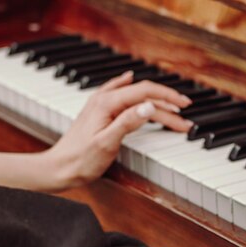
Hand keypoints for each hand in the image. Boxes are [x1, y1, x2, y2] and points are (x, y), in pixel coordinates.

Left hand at [45, 71, 192, 188]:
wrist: (59, 168)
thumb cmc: (81, 159)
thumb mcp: (107, 142)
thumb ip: (128, 122)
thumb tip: (149, 106)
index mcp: (107, 103)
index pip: (145, 92)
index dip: (168, 97)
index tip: (185, 105)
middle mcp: (104, 99)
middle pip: (143, 95)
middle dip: (167, 104)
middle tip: (186, 115)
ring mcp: (100, 104)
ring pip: (134, 96)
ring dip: (156, 102)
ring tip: (173, 109)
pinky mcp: (99, 111)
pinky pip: (119, 93)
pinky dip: (130, 87)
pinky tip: (129, 78)